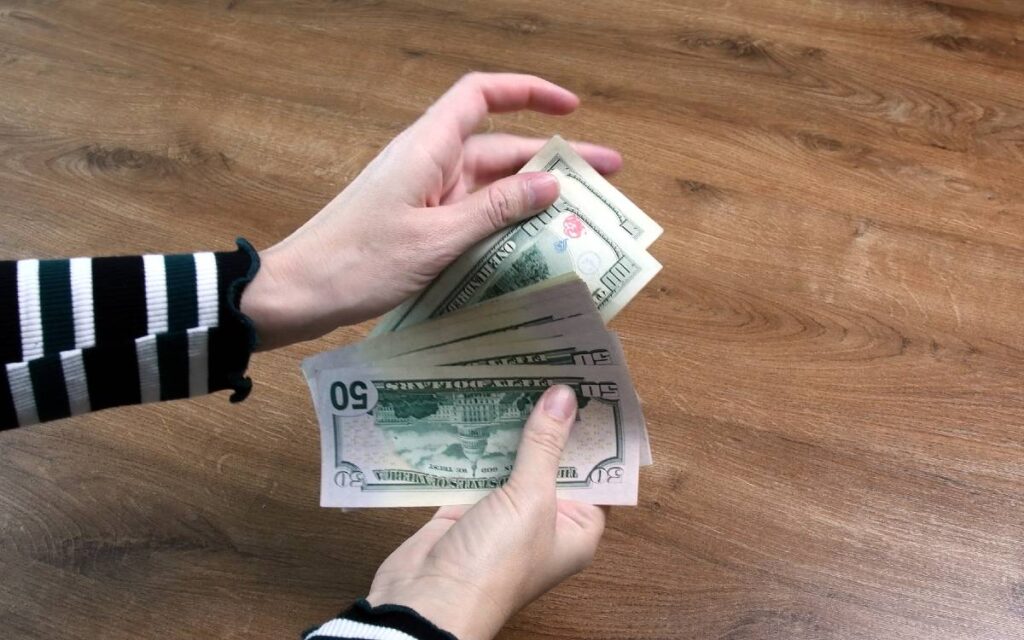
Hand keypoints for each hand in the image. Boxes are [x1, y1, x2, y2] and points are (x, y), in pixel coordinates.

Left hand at [240, 72, 621, 348]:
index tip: (573, 110)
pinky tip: (534, 243)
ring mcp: (424, 193)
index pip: (482, 95)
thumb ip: (496, 210)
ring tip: (583, 216)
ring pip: (490, 185)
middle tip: (607, 179)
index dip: (529, 92)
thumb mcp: (437, 239)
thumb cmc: (360, 261)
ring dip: (533, 197)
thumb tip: (551, 185)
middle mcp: (429, 162)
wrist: (299, 291)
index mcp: (429, 147)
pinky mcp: (419, 222)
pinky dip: (504, 222)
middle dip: (554, 160)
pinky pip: (471, 213)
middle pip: (500, 147)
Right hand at [364, 385, 607, 639]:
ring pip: (514, 460)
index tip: (594, 390)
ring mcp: (504, 513)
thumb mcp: (532, 499)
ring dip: (511, 427)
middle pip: (553, 462)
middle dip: (550, 422)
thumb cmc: (496, 562)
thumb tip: (565, 395)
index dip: (595, 434)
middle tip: (552, 371)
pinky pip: (478, 465)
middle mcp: (545, 520)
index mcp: (577, 528)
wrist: (429, 600)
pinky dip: (477, 440)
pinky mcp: (467, 506)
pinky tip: (477, 403)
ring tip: (516, 375)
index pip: (596, 473)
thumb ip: (545, 445)